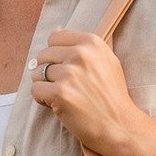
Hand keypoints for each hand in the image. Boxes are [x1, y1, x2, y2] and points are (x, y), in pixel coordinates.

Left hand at [31, 29, 142, 155]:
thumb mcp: (106, 61)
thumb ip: (82, 45)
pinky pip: (35, 90)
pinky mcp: (60, 93)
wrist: (120, 126)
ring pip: (37, 73)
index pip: (55, 37)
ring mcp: (69, 74)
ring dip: (45, 86)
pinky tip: (57, 105)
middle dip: (48, 72)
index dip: (55, 55)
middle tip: (65, 87)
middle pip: (43, 55)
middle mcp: (80, 54)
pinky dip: (42, 100)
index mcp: (92, 43)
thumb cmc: (112, 96)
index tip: (65, 68)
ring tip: (63, 96)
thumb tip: (56, 29)